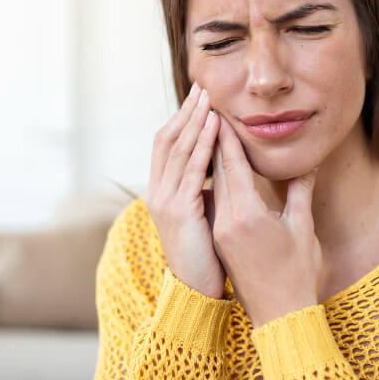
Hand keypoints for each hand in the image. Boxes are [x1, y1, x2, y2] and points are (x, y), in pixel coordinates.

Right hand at [144, 81, 226, 298]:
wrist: (197, 293)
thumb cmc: (207, 257)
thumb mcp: (204, 216)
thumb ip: (208, 191)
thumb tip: (221, 170)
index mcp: (162, 192)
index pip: (167, 144)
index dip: (181, 119)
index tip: (198, 97)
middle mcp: (157, 192)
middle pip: (167, 138)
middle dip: (185, 111)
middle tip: (202, 86)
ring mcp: (164, 200)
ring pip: (178, 149)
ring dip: (194, 120)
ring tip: (209, 98)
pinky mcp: (178, 211)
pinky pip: (192, 169)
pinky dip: (202, 144)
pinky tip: (214, 126)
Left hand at [210, 113, 322, 326]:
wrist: (279, 315)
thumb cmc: (297, 273)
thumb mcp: (302, 228)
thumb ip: (300, 191)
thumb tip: (308, 162)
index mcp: (247, 215)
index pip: (232, 166)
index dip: (226, 137)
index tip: (220, 112)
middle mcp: (227, 221)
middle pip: (217, 172)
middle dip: (214, 141)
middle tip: (209, 111)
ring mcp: (220, 232)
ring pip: (213, 186)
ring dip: (211, 159)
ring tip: (209, 131)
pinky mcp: (220, 240)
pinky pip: (214, 202)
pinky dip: (214, 181)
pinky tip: (214, 168)